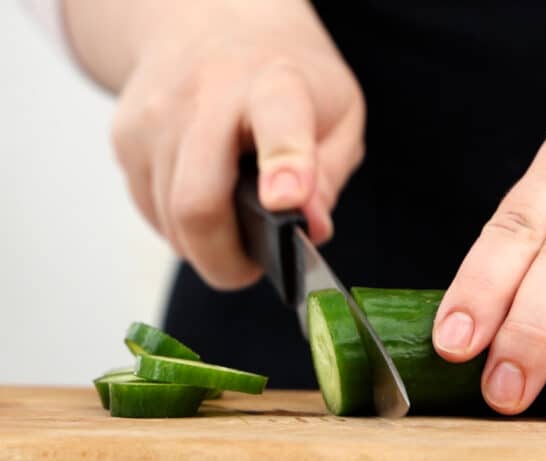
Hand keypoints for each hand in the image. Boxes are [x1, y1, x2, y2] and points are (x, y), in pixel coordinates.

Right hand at [108, 2, 363, 287]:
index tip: (286, 203)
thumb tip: (312, 228)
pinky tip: (206, 203)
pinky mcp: (125, 137)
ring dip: (205, 246)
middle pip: (198, 201)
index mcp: (274, 83)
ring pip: (170, 218)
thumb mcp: (338, 112)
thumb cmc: (286, 77)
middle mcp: (206, 95)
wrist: (211, 20)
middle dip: (226, 258)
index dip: (284, 167)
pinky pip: (150, 210)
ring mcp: (156, 117)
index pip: (278, 123)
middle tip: (252, 268)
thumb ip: (331, 172)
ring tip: (235, 232)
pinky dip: (180, 226)